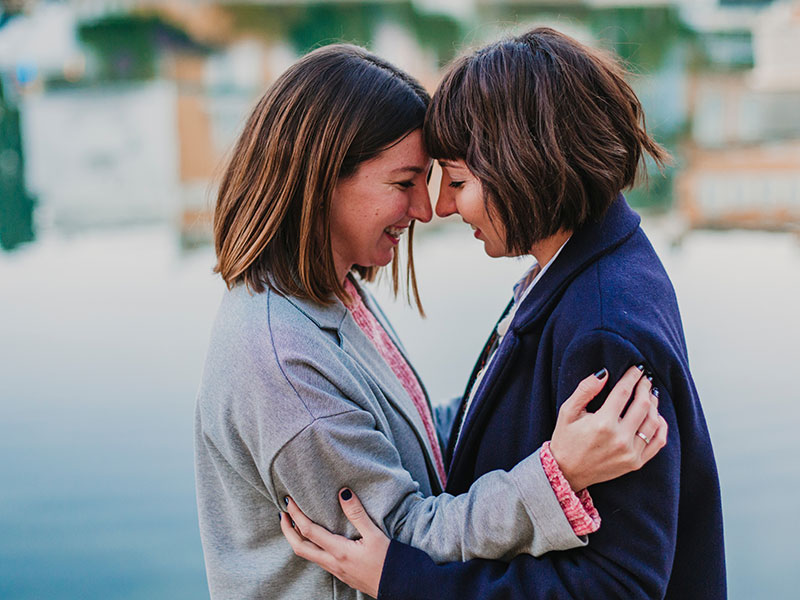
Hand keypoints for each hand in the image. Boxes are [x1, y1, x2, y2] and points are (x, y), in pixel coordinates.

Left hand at [280, 489, 388, 598]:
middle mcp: (332, 562)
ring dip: (295, 538)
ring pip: (306, 555)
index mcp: (339, 551)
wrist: (397, 587)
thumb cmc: (388, 562)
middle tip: (282, 513)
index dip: (296, 515)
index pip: (308, 531)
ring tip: (293, 523)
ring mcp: (334, 570)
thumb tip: (343, 493)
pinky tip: (314, 539)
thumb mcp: (375, 535)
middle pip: (299, 547)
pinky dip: (308, 546)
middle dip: (287, 530)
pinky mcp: (339, 573)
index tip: (289, 501)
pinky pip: (316, 559)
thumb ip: (357, 514)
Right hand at [549, 365, 667, 490]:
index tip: (637, 368)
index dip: (632, 377)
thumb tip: (604, 373)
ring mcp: (630, 452)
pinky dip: (661, 427)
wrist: (566, 472)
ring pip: (653, 422)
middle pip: (642, 405)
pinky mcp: (635, 463)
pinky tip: (656, 416)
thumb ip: (585, 390)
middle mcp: (619, 438)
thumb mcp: (568, 411)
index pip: (624, 392)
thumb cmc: (566, 439)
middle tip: (644, 379)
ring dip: (654, 405)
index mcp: (602, 423)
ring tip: (650, 395)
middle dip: (645, 388)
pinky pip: (658, 442)